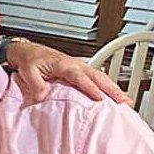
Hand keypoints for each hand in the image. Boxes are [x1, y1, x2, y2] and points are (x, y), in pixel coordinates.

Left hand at [6, 39, 128, 105]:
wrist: (28, 52)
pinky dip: (107, 86)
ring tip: (125, 101)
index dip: (91, 88)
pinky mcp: (80, 71)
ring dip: (114, 88)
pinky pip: (96, 78)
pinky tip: (113, 95)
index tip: (100, 98)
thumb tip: (44, 96)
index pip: (80, 78)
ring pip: (101, 77)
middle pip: (98, 76)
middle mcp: (75, 64)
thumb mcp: (28, 72)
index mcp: (64, 64)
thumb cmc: (30, 60)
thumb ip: (36, 85)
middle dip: (112, 89)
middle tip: (124, 101)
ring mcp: (79, 67)